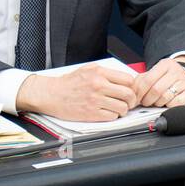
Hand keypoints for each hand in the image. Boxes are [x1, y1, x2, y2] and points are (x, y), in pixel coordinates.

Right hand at [15, 64, 138, 121]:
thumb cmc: (70, 82)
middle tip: (129, 101)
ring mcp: (95, 100)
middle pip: (128, 94)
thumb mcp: (88, 69)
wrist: (52, 94)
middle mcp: (99, 85)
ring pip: (122, 107)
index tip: (130, 89)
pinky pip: (112, 117)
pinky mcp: (91, 114)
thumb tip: (124, 78)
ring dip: (123, 109)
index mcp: (100, 73)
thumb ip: (106, 72)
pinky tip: (109, 112)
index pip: (128, 79)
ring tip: (118, 108)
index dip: (132, 86)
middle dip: (132, 100)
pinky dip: (113, 116)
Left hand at [132, 57, 184, 108]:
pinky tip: (168, 103)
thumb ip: (142, 81)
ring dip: (157, 104)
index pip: (147, 80)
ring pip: (165, 98)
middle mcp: (177, 71)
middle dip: (147, 100)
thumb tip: (130, 92)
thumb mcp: (155, 74)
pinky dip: (169, 106)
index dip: (139, 93)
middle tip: (145, 103)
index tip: (135, 99)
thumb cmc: (168, 78)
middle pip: (155, 90)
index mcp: (165, 64)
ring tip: (156, 102)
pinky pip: (175, 104)